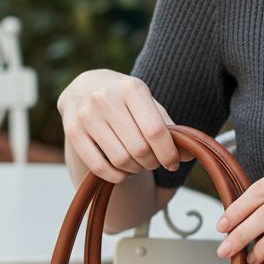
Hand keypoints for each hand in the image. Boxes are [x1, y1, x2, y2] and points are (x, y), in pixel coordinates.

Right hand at [57, 69, 193, 182]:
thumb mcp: (147, 104)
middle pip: (140, 149)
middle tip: (153, 161)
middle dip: (152, 162)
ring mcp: (86, 115)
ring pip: (121, 160)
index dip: (169, 154)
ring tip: (137, 163)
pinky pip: (100, 167)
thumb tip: (190, 154)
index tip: (173, 163)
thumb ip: (169, 128)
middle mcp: (106, 98)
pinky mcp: (72, 131)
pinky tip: (121, 170)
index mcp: (132, 88)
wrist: (83, 87)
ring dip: (135, 169)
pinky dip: (116, 176)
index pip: (156, 131)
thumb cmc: (124, 99)